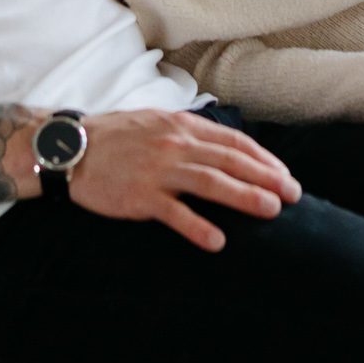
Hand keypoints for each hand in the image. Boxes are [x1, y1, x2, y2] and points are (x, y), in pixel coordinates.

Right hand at [71, 107, 302, 251]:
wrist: (70, 147)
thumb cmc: (114, 136)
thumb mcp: (155, 121)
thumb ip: (188, 131)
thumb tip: (222, 145)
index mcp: (181, 126)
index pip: (233, 141)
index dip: (263, 158)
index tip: (283, 174)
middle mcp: (174, 145)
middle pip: (230, 161)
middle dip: (266, 177)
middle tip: (293, 195)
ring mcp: (157, 170)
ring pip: (210, 183)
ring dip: (244, 197)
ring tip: (271, 210)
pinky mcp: (139, 196)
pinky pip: (174, 213)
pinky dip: (198, 227)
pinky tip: (219, 241)